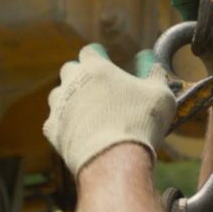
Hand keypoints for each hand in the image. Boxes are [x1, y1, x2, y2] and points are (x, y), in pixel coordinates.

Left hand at [44, 45, 175, 176]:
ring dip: (70, 99)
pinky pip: (55, 122)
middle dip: (81, 75)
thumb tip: (148, 58)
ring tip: (89, 113)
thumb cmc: (140, 123)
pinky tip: (80, 133)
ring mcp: (59, 106)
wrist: (114, 160)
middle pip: (70, 70)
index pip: (90, 51)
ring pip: (58, 95)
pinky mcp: (52, 131)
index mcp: (96, 68)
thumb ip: (154, 72)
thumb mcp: (160, 94)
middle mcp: (72, 82)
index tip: (106, 62)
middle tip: (98, 88)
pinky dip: (65, 125)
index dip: (99, 56)